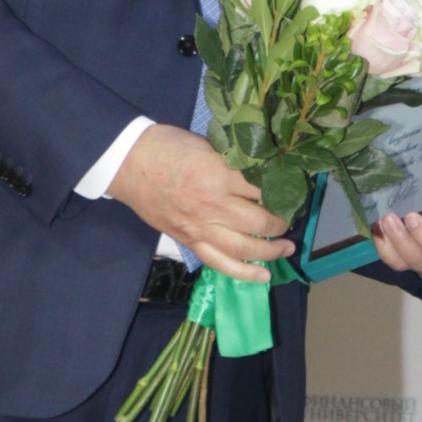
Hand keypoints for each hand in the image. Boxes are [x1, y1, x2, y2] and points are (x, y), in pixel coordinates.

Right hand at [108, 124, 293, 282]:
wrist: (128, 163)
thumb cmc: (168, 147)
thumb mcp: (207, 145)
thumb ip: (234, 162)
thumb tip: (263, 172)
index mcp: (220, 175)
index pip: (263, 190)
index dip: (283, 192)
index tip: (293, 192)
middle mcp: (214, 206)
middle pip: (260, 222)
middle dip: (281, 223)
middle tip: (290, 219)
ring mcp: (201, 228)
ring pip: (246, 248)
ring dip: (271, 250)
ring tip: (286, 248)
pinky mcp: (190, 241)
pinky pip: (221, 263)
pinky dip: (245, 273)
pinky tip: (264, 276)